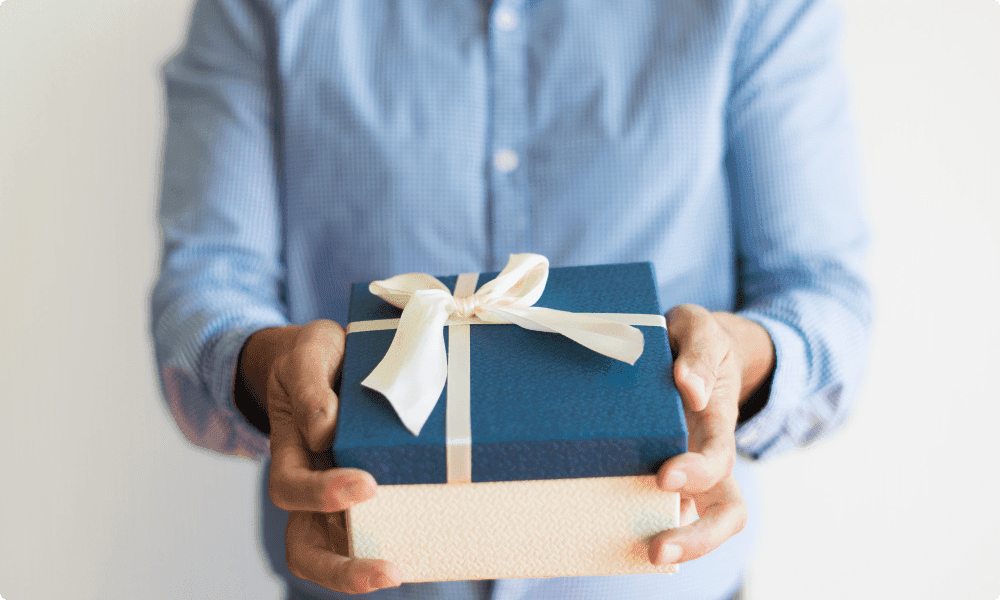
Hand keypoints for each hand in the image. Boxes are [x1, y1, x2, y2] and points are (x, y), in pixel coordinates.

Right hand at [240, 320, 401, 592]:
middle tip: (388, 572)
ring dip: (370, 570)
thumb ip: (311, 389)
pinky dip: (401, 542)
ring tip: (408, 572)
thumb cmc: (313, 357)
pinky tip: (436, 546)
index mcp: (290, 452)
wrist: (325, 358)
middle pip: (307, 549)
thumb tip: (326, 433)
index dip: (322, 494)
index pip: (291, 489)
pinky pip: (380, 528)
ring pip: (340, 552)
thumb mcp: (308, 354)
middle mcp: (311, 484)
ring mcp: (338, 496)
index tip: (366, 484)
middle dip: (343, 570)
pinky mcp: (371, 492)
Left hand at [649, 304, 773, 565]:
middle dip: (698, 538)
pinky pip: (652, 507)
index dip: (698, 473)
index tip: (665, 474)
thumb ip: (697, 350)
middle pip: (725, 513)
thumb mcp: (697, 326)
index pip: (720, 459)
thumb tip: (690, 389)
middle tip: (657, 549)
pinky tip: (599, 529)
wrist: (690, 347)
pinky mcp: (657, 471)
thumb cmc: (692, 338)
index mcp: (718, 421)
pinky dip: (633, 523)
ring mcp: (687, 469)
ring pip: (694, 520)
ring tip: (631, 554)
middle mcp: (707, 455)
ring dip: (670, 542)